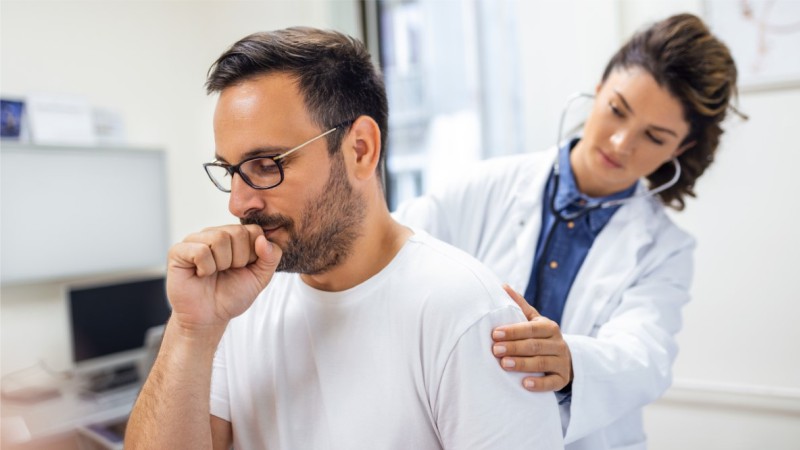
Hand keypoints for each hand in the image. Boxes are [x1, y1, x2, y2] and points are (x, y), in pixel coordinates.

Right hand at [166, 224, 281, 333]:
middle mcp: (214, 233)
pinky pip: (200, 250)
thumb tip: (263, 239)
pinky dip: (206, 268)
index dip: (253, 255)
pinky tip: (201, 274)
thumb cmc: (232, 296)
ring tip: (214, 273)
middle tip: (227, 272)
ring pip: (219, 238)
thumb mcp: (260, 277)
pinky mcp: (178, 251)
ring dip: (221, 264)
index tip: (243, 268)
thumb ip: (271, 257)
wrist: (209, 318)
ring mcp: (195, 240)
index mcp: (233, 236)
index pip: (254, 230)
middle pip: (237, 232)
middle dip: (238, 260)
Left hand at [492, 284, 572, 391]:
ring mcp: (562, 362)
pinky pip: (552, 383)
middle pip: (535, 346)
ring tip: (504, 364)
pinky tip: (524, 384)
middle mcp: (558, 344)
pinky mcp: (562, 379)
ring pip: (542, 363)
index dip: (513, 331)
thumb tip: (502, 286)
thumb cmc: (540, 337)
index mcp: (549, 327)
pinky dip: (538, 384)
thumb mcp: (533, 320)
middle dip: (514, 347)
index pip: (531, 328)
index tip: (495, 333)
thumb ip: (519, 305)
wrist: (563, 358)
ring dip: (522, 364)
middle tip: (495, 350)